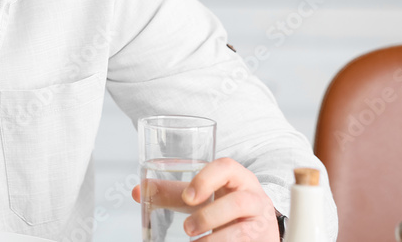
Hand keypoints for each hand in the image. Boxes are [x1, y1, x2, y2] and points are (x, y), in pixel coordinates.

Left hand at [131, 157, 279, 240]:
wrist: (257, 228)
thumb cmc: (223, 206)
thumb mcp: (201, 197)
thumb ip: (172, 193)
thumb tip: (138, 192)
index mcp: (237, 177)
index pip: (227, 167)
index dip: (206, 180)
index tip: (188, 198)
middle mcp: (254, 197)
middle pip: (236, 203)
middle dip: (207, 217)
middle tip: (187, 229)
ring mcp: (261, 222)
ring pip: (242, 231)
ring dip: (215, 240)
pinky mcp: (263, 240)